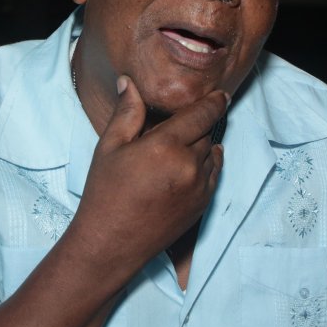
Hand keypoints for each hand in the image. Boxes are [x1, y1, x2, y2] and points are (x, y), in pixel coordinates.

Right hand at [67, 75, 225, 273]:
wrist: (110, 244)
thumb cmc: (105, 193)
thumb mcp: (109, 147)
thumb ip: (127, 112)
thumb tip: (130, 82)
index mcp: (165, 146)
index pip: (201, 114)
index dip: (214, 101)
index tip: (221, 94)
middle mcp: (188, 165)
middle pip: (205, 132)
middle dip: (195, 127)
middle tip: (171, 133)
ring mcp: (199, 187)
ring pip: (211, 154)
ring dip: (200, 147)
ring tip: (176, 152)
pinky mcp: (203, 205)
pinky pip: (214, 175)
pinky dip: (207, 166)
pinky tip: (187, 167)